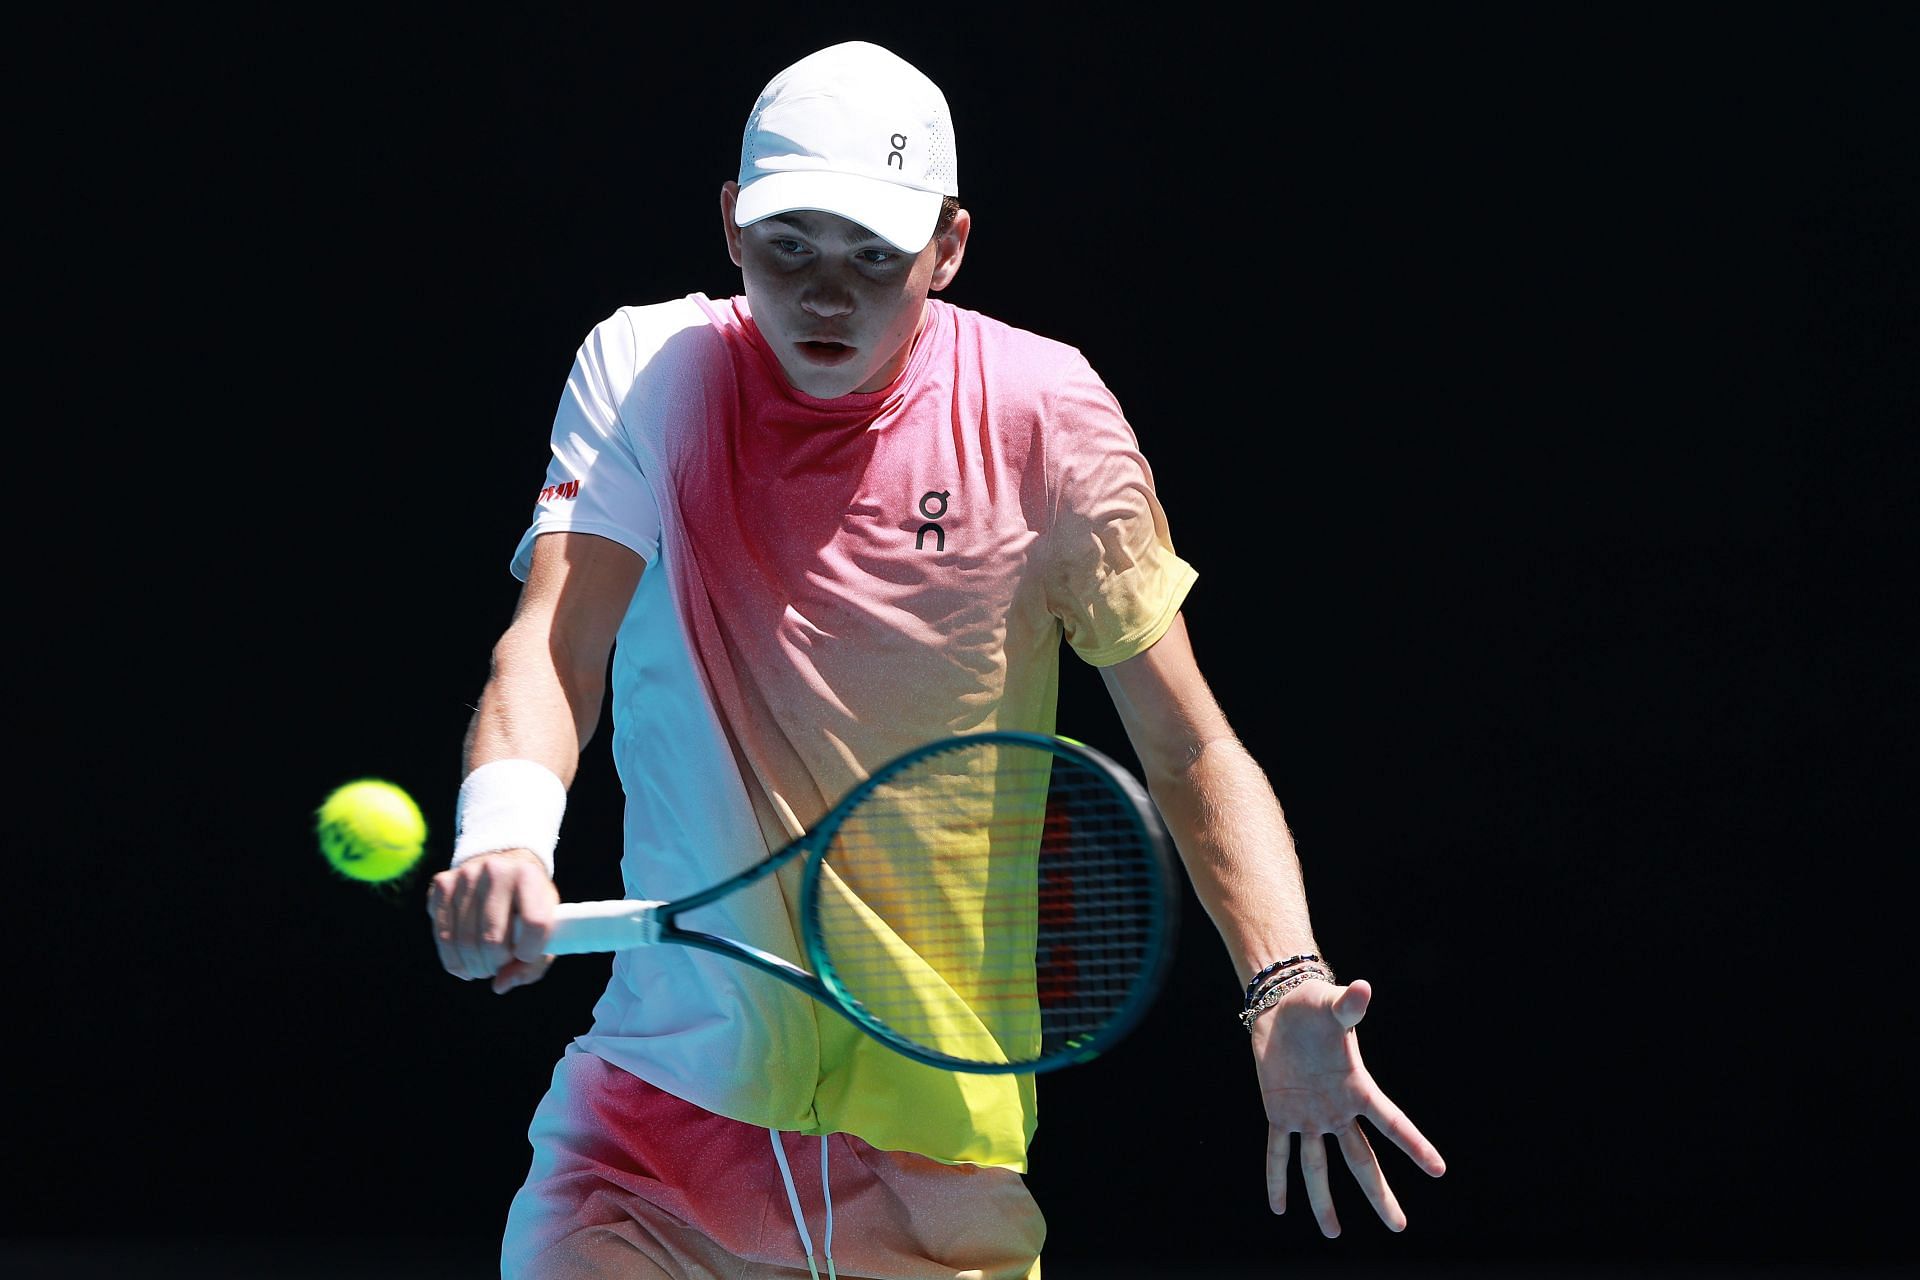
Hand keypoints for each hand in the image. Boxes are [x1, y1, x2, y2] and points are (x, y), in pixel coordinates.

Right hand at [426, 850, 560, 992]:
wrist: (503, 865)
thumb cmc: (528, 904)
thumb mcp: (545, 926)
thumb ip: (532, 964)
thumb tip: (500, 985)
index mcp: (530, 876)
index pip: (534, 924)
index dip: (529, 953)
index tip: (525, 957)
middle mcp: (496, 871)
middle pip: (492, 940)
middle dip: (495, 965)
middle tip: (498, 968)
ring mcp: (466, 875)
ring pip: (464, 941)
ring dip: (474, 966)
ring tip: (483, 968)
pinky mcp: (442, 884)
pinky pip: (442, 935)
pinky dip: (453, 961)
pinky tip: (464, 965)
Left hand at [1252, 978, 1445, 1235]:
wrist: (1281, 1007)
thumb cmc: (1313, 1005)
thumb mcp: (1331, 1006)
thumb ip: (1348, 1006)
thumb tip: (1363, 988)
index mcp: (1356, 1088)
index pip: (1391, 1122)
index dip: (1414, 1145)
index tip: (1438, 1169)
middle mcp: (1337, 1109)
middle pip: (1361, 1161)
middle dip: (1379, 1194)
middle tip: (1399, 1227)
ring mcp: (1309, 1115)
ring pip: (1319, 1166)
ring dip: (1323, 1200)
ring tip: (1333, 1233)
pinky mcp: (1280, 1114)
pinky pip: (1279, 1152)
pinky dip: (1277, 1178)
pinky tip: (1279, 1207)